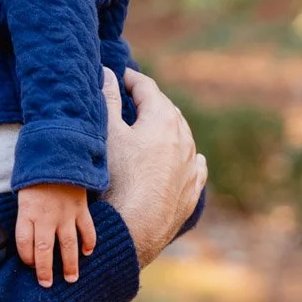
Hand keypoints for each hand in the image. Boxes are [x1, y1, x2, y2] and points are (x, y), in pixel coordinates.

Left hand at [16, 183, 94, 287]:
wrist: (57, 155)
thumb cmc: (36, 177)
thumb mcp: (22, 194)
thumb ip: (25, 216)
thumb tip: (26, 238)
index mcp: (27, 212)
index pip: (24, 244)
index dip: (26, 258)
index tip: (29, 265)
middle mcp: (46, 217)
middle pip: (44, 250)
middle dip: (45, 271)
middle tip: (47, 284)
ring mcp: (65, 214)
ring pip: (67, 245)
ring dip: (70, 264)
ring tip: (71, 278)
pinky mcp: (81, 208)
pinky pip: (87, 229)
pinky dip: (89, 242)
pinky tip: (88, 252)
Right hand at [103, 67, 206, 267]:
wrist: (134, 228)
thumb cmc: (117, 178)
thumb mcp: (107, 134)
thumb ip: (108, 99)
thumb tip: (108, 73)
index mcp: (162, 119)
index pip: (147, 88)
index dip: (131, 79)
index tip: (120, 76)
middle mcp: (183, 139)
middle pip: (166, 110)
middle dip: (149, 102)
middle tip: (132, 98)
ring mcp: (190, 166)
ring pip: (182, 137)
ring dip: (167, 127)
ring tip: (150, 127)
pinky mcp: (192, 190)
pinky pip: (194, 166)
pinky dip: (186, 157)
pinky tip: (187, 158)